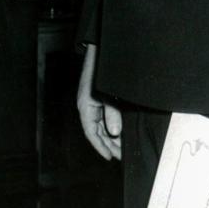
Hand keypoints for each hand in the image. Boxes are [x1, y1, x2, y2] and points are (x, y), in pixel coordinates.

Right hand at [77, 44, 121, 160]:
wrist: (101, 50)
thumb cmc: (102, 71)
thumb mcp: (108, 94)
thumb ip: (111, 113)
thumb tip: (114, 132)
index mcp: (85, 107)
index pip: (91, 133)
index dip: (101, 146)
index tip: (111, 157)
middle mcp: (87, 106)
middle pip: (96, 131)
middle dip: (108, 143)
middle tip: (122, 154)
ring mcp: (93, 101)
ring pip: (101, 124)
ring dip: (111, 135)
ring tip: (123, 144)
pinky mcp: (99, 97)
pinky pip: (103, 115)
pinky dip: (111, 124)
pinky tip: (120, 129)